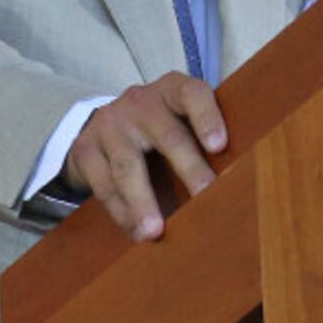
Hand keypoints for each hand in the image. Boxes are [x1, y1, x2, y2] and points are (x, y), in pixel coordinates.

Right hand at [62, 71, 225, 240]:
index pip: (193, 94)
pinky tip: (135, 232)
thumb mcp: (181, 124)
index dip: (207, 117)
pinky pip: (103, 186)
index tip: (220, 147)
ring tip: (155, 232)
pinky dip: (121, 212)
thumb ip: (204, 145)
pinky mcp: (85, 149)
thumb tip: (237, 191)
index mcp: (172, 90)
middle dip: (188, 169)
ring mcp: (109, 124)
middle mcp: (140, 102)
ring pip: (127, 166)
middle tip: (205, 197)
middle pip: (166, 135)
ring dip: (142, 202)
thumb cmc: (159, 133)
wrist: (103, 128)